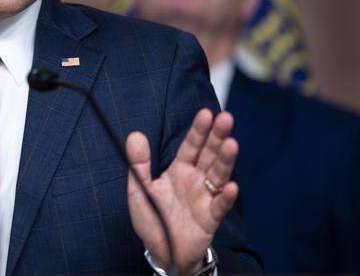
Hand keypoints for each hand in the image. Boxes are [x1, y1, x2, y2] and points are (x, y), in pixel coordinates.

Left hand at [126, 109, 238, 275]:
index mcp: (179, 170)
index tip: (206, 113)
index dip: (198, 130)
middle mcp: (196, 180)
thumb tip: (134, 135)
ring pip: (218, 175)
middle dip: (217, 136)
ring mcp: (205, 198)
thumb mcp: (140, 189)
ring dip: (225, 160)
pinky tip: (231, 186)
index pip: (191, 145)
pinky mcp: (210, 219)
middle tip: (226, 118)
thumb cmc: (152, 219)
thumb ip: (139, 163)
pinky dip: (226, 197)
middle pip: (209, 154)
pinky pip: (220, 206)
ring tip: (232, 144)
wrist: (162, 252)